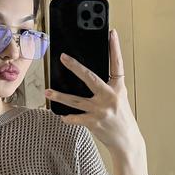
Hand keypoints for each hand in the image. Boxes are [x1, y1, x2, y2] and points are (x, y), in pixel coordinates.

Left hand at [45, 30, 142, 154]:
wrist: (127, 141)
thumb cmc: (121, 118)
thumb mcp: (119, 99)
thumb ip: (107, 88)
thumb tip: (87, 77)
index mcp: (118, 88)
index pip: (117, 64)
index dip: (115, 48)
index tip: (112, 33)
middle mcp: (109, 97)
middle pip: (90, 78)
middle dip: (75, 67)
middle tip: (63, 57)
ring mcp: (101, 110)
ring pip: (75, 100)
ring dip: (59, 96)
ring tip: (47, 92)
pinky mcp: (94, 122)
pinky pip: (75, 118)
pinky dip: (68, 118)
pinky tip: (62, 116)